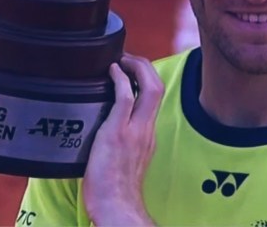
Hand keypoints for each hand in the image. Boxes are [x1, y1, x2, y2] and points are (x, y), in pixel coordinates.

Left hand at [82, 53, 164, 226]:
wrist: (116, 207)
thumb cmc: (115, 191)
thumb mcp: (125, 161)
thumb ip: (123, 142)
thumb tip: (108, 131)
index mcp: (148, 135)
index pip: (155, 98)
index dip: (147, 78)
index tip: (132, 69)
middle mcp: (146, 130)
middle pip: (158, 86)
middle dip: (145, 65)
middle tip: (129, 58)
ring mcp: (134, 130)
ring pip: (148, 88)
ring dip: (136, 66)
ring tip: (122, 59)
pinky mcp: (117, 133)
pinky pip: (125, 97)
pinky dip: (120, 79)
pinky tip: (111, 71)